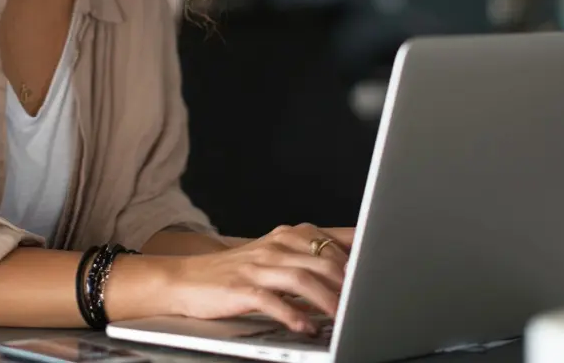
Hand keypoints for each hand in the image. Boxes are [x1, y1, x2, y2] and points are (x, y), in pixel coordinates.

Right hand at [159, 223, 350, 333]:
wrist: (185, 278)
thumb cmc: (235, 271)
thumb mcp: (273, 256)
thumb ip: (308, 260)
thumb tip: (349, 272)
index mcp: (286, 236)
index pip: (329, 238)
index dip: (356, 253)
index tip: (378, 267)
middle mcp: (274, 247)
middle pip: (322, 260)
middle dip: (348, 282)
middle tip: (365, 300)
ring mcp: (257, 267)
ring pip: (302, 279)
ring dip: (327, 300)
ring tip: (344, 318)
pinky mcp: (241, 289)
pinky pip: (272, 301)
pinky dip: (292, 315)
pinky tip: (306, 327)